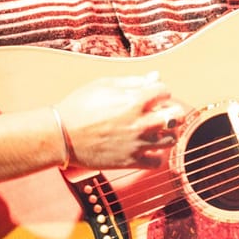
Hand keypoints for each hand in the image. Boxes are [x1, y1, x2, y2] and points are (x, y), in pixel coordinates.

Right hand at [53, 73, 186, 169]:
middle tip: (162, 112)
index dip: (160, 91)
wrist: (61, 135)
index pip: (165, 91)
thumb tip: (155, 76)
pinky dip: (156, 155)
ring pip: (171, 139)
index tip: (152, 95)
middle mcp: (142, 122)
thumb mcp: (104, 85)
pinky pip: (157, 161)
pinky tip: (148, 149)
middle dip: (172, 111)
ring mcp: (138, 143)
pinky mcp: (131, 161)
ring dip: (167, 133)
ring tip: (156, 130)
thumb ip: (133, 81)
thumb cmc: (79, 106)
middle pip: (177, 116)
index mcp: (135, 100)